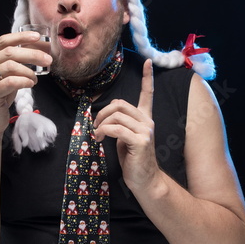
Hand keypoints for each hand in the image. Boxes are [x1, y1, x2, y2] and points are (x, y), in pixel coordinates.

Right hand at [0, 31, 52, 135]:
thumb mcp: (6, 75)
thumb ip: (17, 62)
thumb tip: (41, 48)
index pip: (3, 41)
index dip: (21, 37)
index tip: (38, 37)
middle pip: (9, 52)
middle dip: (32, 54)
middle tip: (48, 59)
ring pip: (10, 66)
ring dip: (29, 71)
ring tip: (35, 79)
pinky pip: (10, 82)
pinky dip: (24, 81)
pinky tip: (31, 84)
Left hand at [93, 59, 158, 189]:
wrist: (144, 180)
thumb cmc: (133, 159)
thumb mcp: (125, 138)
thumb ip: (120, 124)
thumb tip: (104, 118)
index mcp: (145, 118)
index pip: (147, 94)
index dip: (148, 78)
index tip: (149, 62)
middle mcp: (147, 121)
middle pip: (120, 104)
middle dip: (102, 113)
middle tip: (95, 126)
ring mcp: (145, 131)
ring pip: (115, 116)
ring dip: (100, 124)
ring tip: (97, 136)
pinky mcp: (140, 141)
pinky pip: (115, 128)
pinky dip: (102, 132)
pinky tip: (99, 139)